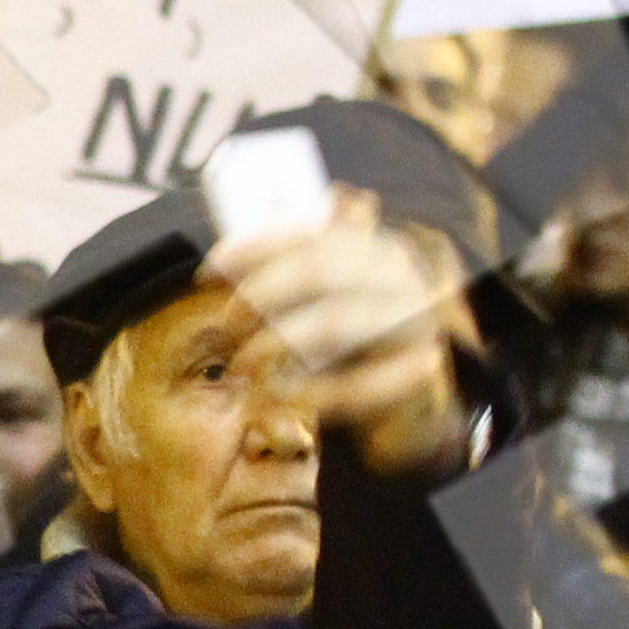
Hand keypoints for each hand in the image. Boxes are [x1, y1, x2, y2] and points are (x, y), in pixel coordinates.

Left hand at [205, 187, 468, 476]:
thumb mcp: (326, 297)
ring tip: (243, 363)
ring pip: (335, 323)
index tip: (209, 270)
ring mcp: (416, 321)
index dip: (253, 247)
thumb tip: (244, 231)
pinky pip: (356, 383)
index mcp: (373, 246)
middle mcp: (399, 275)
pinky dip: (309, 390)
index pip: (308, 233)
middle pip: (319, 270)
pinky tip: (276, 392)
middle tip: (226, 322)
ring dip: (275, 343)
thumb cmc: (353, 340)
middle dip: (260, 294)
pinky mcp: (419, 372)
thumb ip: (294, 265)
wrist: (410, 397)